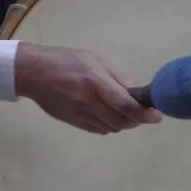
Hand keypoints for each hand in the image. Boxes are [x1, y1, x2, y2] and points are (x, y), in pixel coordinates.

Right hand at [13, 43, 160, 134]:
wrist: (33, 73)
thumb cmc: (66, 61)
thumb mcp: (95, 60)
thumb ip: (117, 78)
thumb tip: (137, 94)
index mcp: (95, 82)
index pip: (124, 104)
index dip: (143, 113)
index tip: (157, 117)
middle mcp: (88, 102)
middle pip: (121, 121)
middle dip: (135, 119)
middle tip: (140, 111)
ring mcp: (80, 115)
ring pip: (112, 128)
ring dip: (123, 123)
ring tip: (123, 111)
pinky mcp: (74, 122)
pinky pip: (100, 130)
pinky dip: (109, 125)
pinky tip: (107, 114)